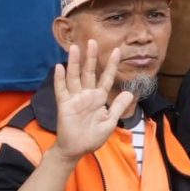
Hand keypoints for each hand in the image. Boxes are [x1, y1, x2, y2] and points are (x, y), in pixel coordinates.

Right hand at [44, 39, 133, 165]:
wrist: (77, 149)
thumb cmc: (92, 137)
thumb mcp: (110, 122)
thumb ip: (118, 107)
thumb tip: (130, 93)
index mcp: (99, 98)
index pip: (107, 77)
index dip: (112, 65)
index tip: (117, 50)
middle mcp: (87, 95)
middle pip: (90, 72)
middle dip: (91, 57)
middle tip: (93, 41)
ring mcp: (75, 98)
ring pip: (75, 77)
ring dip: (74, 63)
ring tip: (75, 48)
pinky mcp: (64, 105)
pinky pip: (62, 90)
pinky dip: (60, 79)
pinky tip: (60, 67)